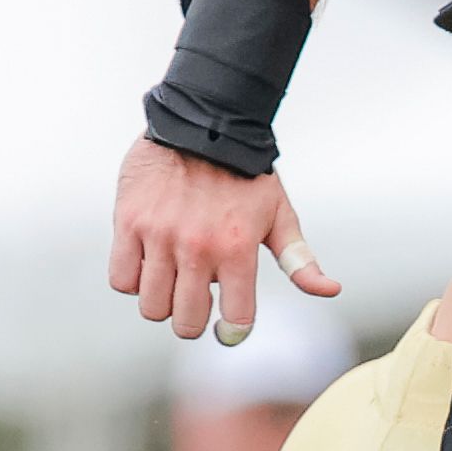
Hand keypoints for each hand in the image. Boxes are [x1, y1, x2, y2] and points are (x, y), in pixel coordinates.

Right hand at [110, 137, 337, 343]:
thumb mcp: (280, 215)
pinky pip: (121, 280)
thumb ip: (300, 259)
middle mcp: (198, 247)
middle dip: (192, 320)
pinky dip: (133, 281)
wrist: (202, 122)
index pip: (235, 321)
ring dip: (162, 301)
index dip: (232, 329)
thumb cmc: (246, 174)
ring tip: (172, 279)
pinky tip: (148, 263)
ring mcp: (160, 236)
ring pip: (152, 306)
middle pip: (186, 322)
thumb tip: (330, 291)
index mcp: (238, 249)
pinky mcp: (129, 223)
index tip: (228, 323)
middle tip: (196, 300)